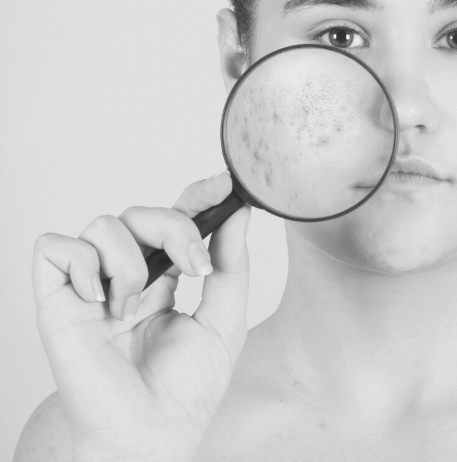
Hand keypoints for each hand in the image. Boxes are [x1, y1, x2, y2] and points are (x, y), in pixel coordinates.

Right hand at [32, 173, 250, 461]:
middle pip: (141, 212)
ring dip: (132, 260)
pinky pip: (56, 247)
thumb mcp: (225, 317)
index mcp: (163, 278)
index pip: (172, 219)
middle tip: (195, 268)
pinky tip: (100, 300)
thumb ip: (232, 262)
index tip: (222, 183)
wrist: (153, 435)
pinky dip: (82, 263)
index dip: (194, 196)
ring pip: (104, 223)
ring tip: (135, 306)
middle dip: (175, 227)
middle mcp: (125, 277)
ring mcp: (91, 288)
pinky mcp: (57, 303)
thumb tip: (239, 211)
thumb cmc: (186, 389)